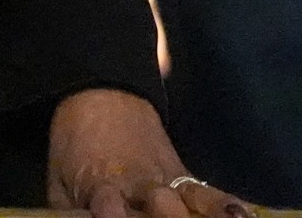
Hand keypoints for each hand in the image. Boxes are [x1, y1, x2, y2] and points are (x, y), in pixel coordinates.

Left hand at [48, 88, 252, 217]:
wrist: (101, 95)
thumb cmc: (75, 145)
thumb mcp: (59, 180)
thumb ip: (68, 211)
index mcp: (100, 188)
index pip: (108, 211)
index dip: (113, 216)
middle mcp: (136, 189)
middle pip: (154, 213)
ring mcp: (164, 183)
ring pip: (182, 205)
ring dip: (188, 216)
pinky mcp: (185, 176)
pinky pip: (209, 193)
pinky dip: (225, 205)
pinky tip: (242, 215)